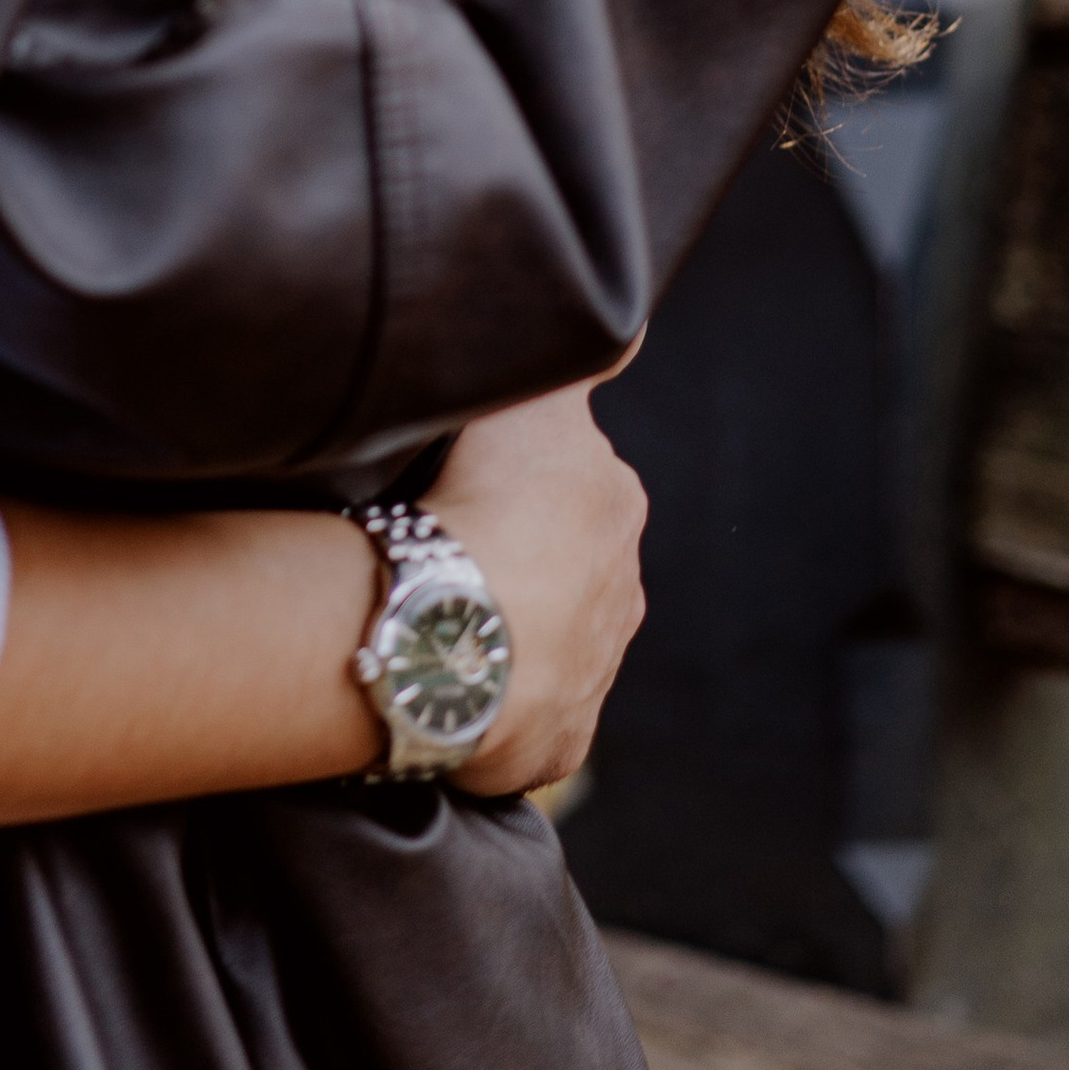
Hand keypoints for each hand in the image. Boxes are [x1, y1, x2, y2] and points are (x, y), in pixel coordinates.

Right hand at [421, 379, 646, 796]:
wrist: (461, 634)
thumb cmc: (493, 505)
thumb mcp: (535, 400)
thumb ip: (579, 364)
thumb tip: (627, 327)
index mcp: (616, 506)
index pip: (575, 478)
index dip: (521, 475)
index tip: (471, 481)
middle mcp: (622, 592)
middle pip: (567, 561)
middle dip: (521, 555)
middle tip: (451, 546)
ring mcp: (593, 675)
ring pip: (547, 636)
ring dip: (506, 625)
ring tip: (441, 611)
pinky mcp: (557, 742)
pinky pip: (524, 713)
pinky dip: (492, 698)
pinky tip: (449, 679)